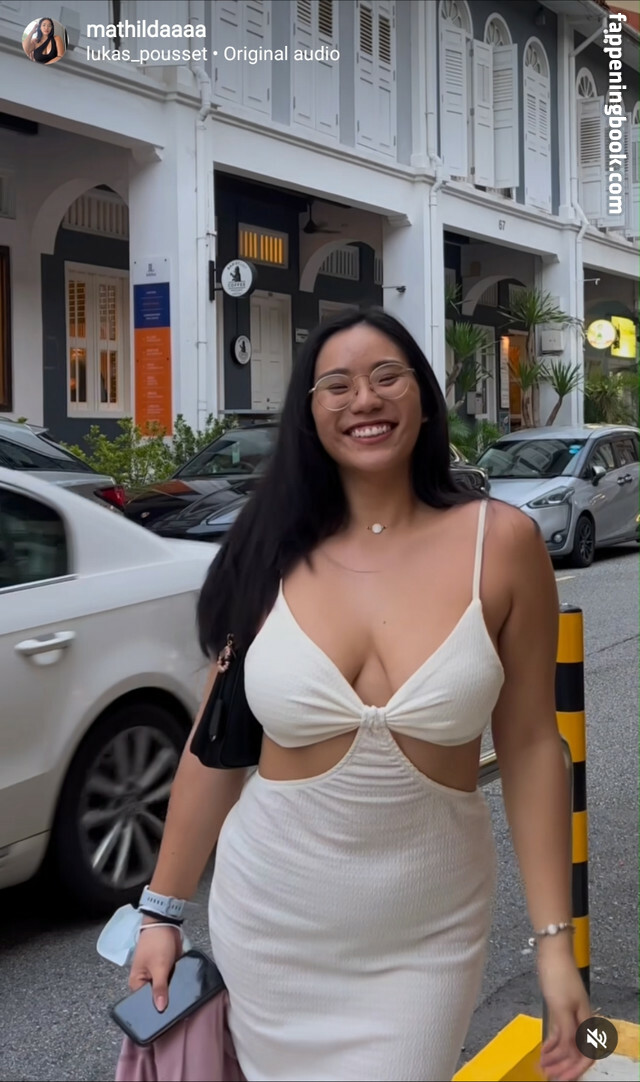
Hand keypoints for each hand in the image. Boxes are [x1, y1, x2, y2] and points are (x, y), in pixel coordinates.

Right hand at [128, 920, 182, 1011]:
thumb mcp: (159, 967)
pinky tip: (184, 994)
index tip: (165, 1019)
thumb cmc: (157, 945)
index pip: (143, 1003)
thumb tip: (160, 1009)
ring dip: (171, 994)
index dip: (153, 1011)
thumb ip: (159, 988)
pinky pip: (170, 982)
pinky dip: (175, 985)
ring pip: (164, 991)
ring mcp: (156, 976)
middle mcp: (144, 982)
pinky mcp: (166, 970)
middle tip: (176, 1014)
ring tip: (182, 1007)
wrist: (166, 923)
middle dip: (164, 1002)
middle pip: (154, 998)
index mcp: (136, 983)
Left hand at [537, 943, 593, 1080]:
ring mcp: (571, 1014)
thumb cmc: (558, 976)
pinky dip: (552, 1043)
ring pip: (566, 1043)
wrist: (552, 952)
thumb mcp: (561, 1007)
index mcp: (585, 1021)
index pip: (586, 1053)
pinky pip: (559, 1032)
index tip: (561, 1078)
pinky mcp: (560, 1008)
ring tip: (542, 1065)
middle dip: (563, 1066)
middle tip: (548, 1075)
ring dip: (555, 1057)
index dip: (575, 1069)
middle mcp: (581, 1020)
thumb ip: (567, 1032)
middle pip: (576, 1051)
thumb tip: (571, 1052)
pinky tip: (543, 1050)